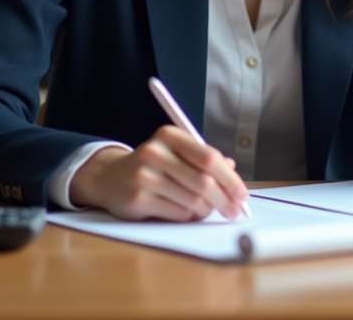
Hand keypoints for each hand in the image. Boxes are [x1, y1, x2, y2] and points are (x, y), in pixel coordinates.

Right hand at [68, 126, 249, 220]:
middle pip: (203, 181)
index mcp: (170, 136)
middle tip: (233, 211)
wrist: (109, 178)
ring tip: (204, 209)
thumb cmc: (153, 166)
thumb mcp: (177, 154)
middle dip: (224, 200)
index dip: (230, 179)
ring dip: (205, 210)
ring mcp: (144, 175)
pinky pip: (178, 213)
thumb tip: (232, 169)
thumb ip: (203, 159)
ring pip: (193, 200)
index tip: (242, 195)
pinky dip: (188, 216)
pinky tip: (185, 212)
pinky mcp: (137, 199)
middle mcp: (155, 152)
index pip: (209, 158)